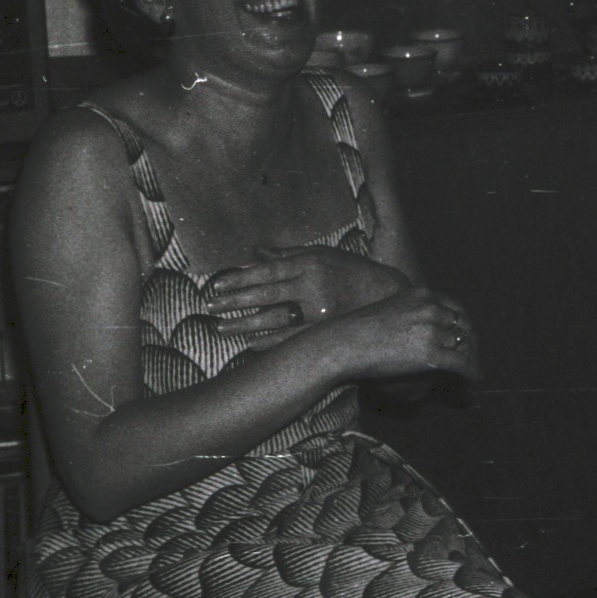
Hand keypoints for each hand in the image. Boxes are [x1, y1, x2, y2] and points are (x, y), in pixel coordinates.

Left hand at [207, 244, 407, 342]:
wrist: (387, 294)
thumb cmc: (352, 271)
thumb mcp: (323, 254)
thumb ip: (289, 254)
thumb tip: (257, 252)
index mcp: (310, 264)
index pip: (267, 271)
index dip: (239, 278)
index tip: (216, 285)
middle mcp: (313, 285)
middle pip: (265, 294)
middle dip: (234, 301)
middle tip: (209, 307)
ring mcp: (319, 310)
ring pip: (274, 318)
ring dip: (244, 324)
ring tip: (221, 327)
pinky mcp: (325, 330)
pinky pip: (291, 338)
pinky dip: (268, 343)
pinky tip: (249, 345)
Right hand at [308, 284, 479, 382]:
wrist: (344, 343)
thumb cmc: (358, 329)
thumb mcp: (390, 308)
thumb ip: (411, 313)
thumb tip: (421, 331)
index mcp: (423, 294)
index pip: (455, 308)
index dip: (463, 325)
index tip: (465, 336)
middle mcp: (432, 308)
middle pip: (463, 326)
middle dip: (470, 342)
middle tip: (472, 354)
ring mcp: (432, 330)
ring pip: (463, 345)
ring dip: (470, 357)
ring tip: (472, 368)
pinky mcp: (430, 353)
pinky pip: (460, 363)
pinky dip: (472, 371)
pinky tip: (475, 378)